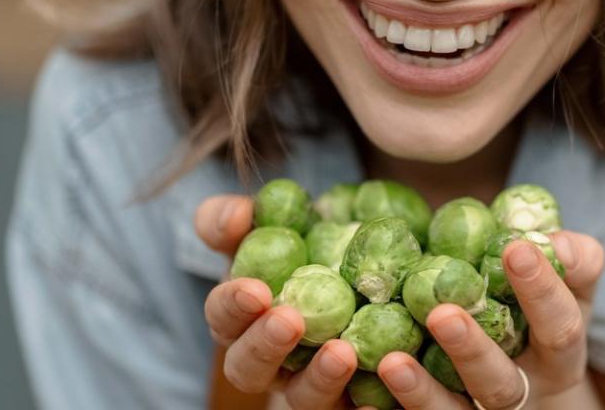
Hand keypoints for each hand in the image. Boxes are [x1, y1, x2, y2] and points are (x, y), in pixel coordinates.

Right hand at [195, 194, 361, 408]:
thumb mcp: (275, 220)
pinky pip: (355, 409)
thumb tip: (239, 214)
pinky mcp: (354, 396)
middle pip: (248, 370)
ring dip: (318, 380)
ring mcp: (312, 383)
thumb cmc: (311, 240)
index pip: (223, 316)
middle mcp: (271, 359)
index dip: (233, 305)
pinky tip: (381, 388)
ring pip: (303, 399)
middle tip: (290, 319)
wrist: (375, 261)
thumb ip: (243, 216)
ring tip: (342, 353)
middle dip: (264, 347)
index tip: (255, 288)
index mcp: (244, 315)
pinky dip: (365, 405)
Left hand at [375, 231, 603, 409]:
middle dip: (472, 351)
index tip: (516, 247)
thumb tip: (557, 242)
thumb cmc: (544, 314)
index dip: (542, 290)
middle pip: (500, 385)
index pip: (560, 327)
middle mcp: (521, 392)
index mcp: (557, 357)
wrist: (529, 380)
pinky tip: (361, 404)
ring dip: (422, 393)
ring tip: (392, 362)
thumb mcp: (572, 288)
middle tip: (443, 313)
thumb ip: (575, 260)